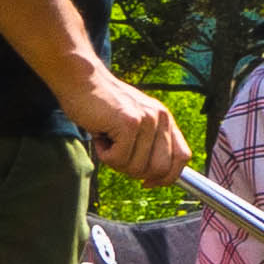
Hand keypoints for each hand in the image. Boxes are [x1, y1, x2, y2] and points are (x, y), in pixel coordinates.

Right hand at [70, 70, 189, 185]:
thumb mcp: (133, 123)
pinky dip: (104, 154)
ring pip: (137, 168)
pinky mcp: (129, 122)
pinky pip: (119, 159)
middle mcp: (161, 118)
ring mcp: (147, 120)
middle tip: (116, 153)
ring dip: (115, 161)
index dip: (167, 177)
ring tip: (107, 138)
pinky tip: (100, 134)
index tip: (147, 183)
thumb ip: (148, 145)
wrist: (81, 80)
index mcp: (165, 120)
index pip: (182, 157)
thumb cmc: (102, 106)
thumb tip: (154, 178)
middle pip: (160, 169)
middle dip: (134, 171)